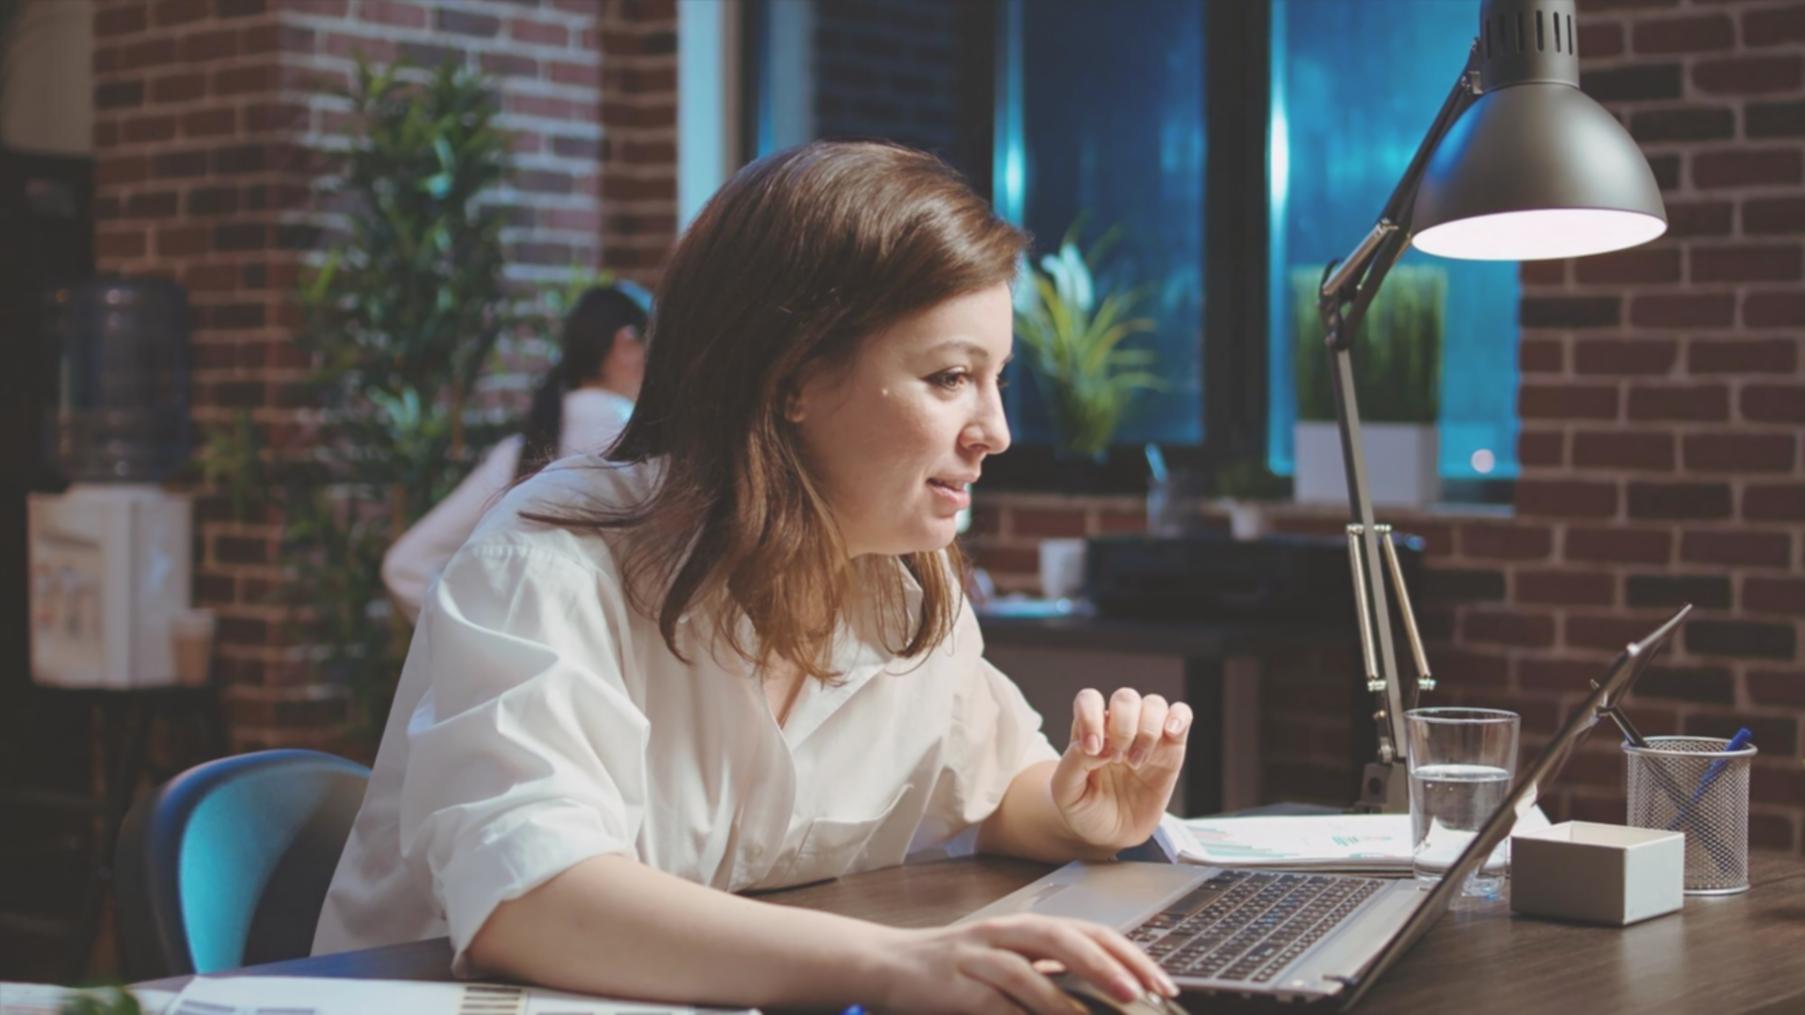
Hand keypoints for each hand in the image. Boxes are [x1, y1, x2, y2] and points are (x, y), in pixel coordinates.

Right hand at [867, 914, 1177, 1013]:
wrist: (888, 964)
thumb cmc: (956, 969)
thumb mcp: (1009, 964)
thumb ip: (1052, 975)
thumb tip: (1106, 993)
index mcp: (1026, 927)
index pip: (1089, 931)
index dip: (1129, 954)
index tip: (1162, 984)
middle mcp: (1005, 933)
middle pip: (1064, 938)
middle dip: (1108, 964)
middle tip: (1143, 991)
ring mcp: (978, 956)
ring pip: (1029, 967)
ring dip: (1070, 991)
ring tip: (1105, 1011)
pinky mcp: (955, 984)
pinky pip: (995, 999)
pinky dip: (1025, 1012)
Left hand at [1052, 688, 1191, 852]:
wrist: (1108, 836)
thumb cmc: (1084, 809)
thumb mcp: (1065, 792)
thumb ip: (1074, 763)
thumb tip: (1100, 745)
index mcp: (1088, 730)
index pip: (1090, 700)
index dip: (1091, 717)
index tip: (1092, 749)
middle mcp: (1118, 727)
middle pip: (1125, 698)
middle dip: (1122, 728)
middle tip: (1116, 759)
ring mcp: (1146, 736)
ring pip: (1154, 703)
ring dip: (1147, 731)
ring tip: (1136, 762)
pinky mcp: (1171, 750)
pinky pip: (1181, 715)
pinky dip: (1179, 717)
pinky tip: (1171, 734)